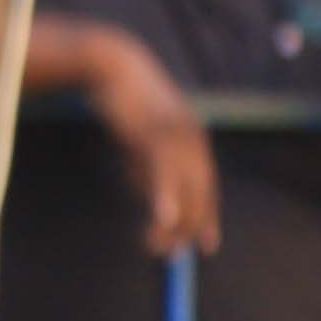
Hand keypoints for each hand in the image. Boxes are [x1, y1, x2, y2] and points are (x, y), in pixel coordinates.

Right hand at [86, 35, 218, 258]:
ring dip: (173, 222)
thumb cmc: (125, 103)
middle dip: (189, 228)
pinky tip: (164, 217)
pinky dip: (165, 196)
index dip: (207, 218)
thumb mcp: (140, 143)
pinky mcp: (156, 133)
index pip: (206, 187)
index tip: (206, 246)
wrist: (113, 66)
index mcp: (194, 142)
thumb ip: (150, 171)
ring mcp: (178, 137)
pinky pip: (164, 173)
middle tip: (168, 255)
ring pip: (184, 188)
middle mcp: (194, 141)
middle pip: (200, 193)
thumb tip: (157, 205)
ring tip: (157, 247)